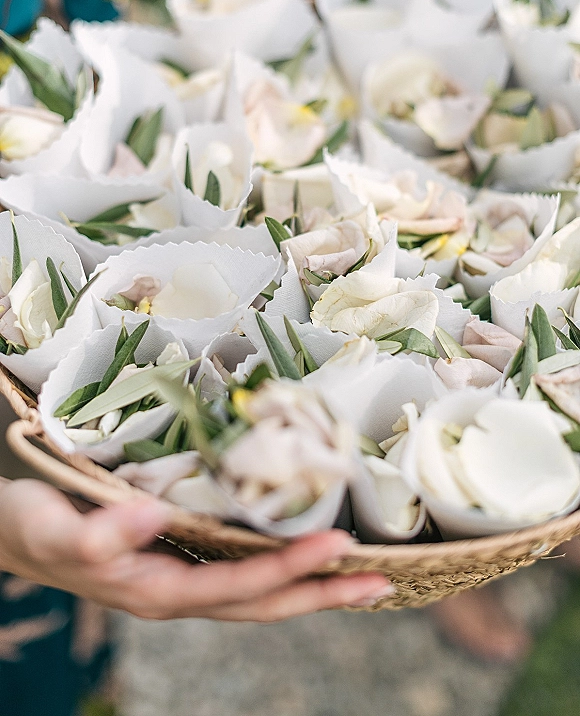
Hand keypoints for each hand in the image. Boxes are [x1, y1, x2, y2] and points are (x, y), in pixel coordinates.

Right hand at [0, 480, 392, 621]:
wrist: (19, 536)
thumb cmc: (38, 530)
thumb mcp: (59, 529)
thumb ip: (103, 531)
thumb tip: (157, 514)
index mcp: (158, 590)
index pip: (238, 585)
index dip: (289, 568)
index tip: (337, 544)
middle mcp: (180, 593)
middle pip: (263, 604)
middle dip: (321, 595)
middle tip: (379, 581)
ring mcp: (184, 582)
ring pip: (258, 595)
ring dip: (310, 588)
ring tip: (360, 577)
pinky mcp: (183, 563)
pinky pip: (243, 575)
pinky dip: (282, 571)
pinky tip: (301, 555)